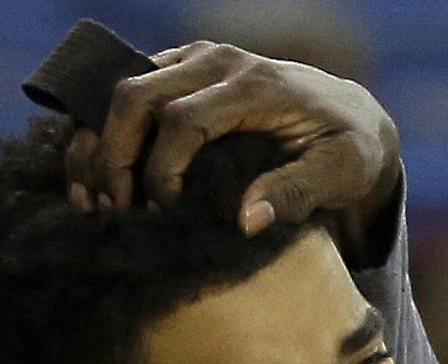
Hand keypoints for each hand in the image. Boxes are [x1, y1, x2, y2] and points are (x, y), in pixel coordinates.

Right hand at [64, 42, 401, 237]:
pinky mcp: (182, 70)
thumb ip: (297, 193)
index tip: (167, 214)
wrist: (350, 116)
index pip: (183, 120)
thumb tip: (247, 219)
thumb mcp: (340, 174)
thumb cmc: (347, 149)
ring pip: (122, 92)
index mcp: (255, 86)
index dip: (163, 172)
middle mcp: (219, 62)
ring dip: (99, 146)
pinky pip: (128, 94)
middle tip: (116, 211)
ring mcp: (195, 61)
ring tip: (98, 203)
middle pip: (137, 96)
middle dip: (115, 157)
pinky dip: (104, 134)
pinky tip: (100, 183)